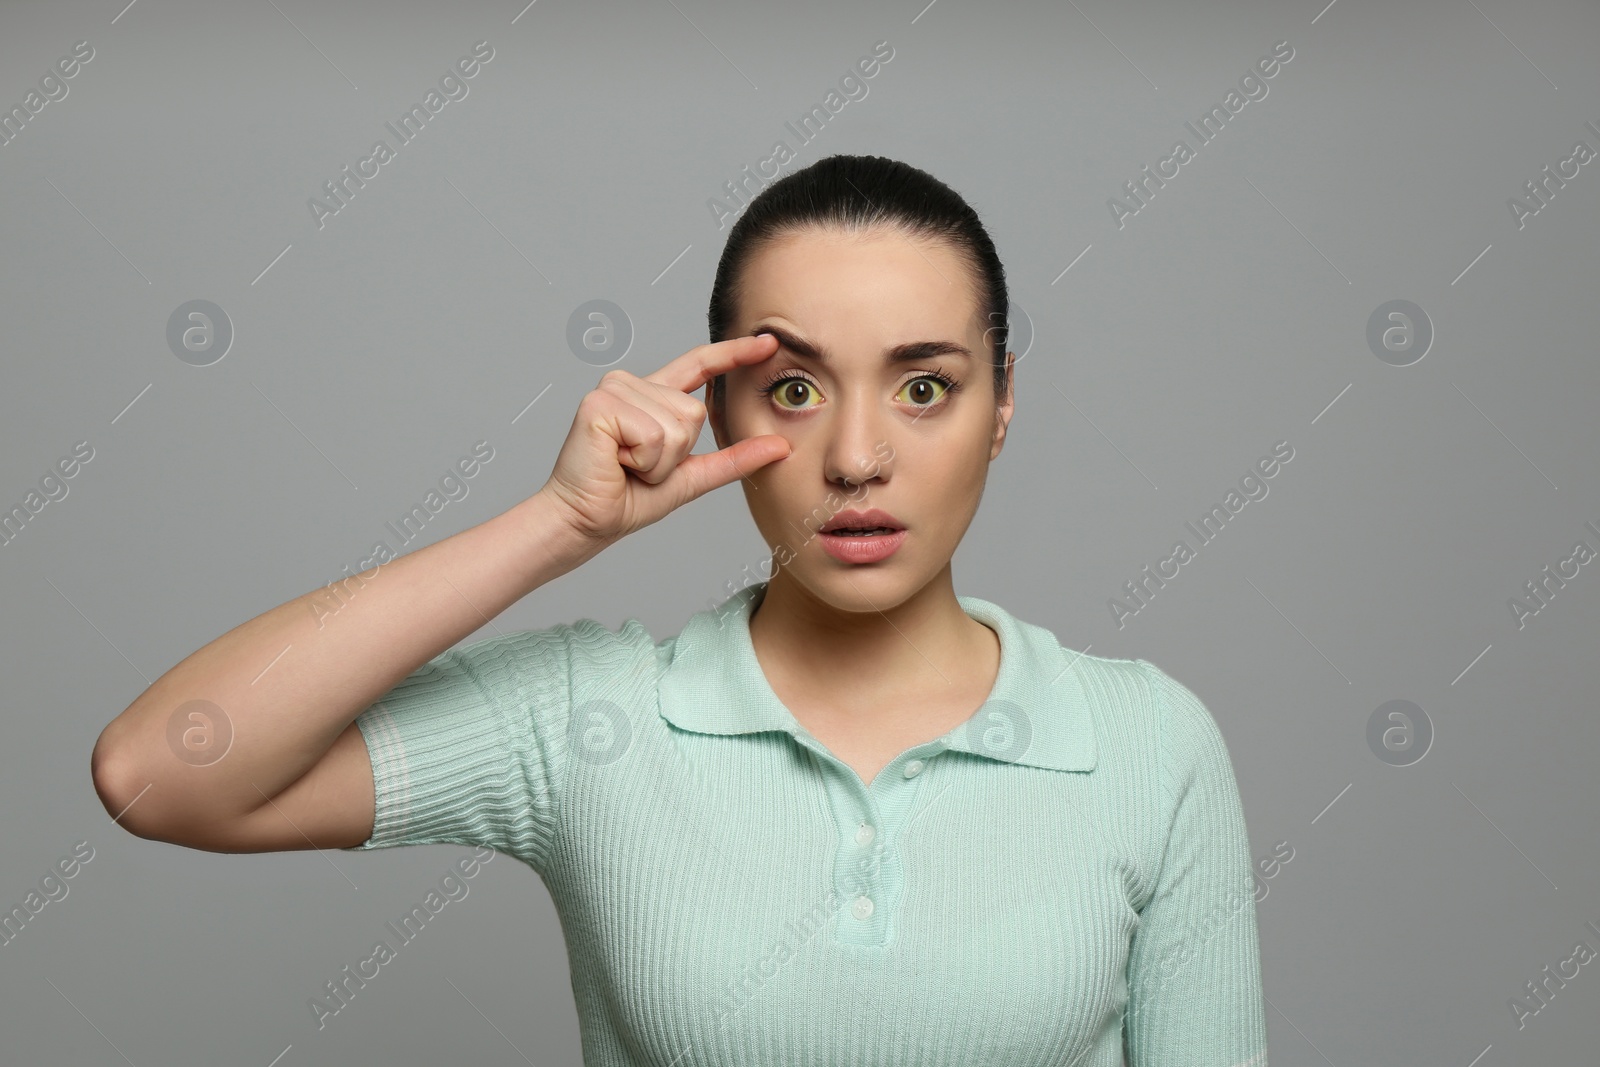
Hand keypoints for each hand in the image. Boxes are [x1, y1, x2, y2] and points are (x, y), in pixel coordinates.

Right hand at [537, 334, 790, 547]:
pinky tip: (616, 462)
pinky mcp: (600, 404)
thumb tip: (780, 446)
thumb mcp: (691, 477)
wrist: (586, 522)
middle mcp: (631, 385)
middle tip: (640, 467)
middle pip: (694, 412)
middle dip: (676, 453)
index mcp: (652, 397)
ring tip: (626, 466)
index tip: (768, 342)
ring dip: (658, 461)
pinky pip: (654, 434)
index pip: (699, 365)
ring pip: (677, 425)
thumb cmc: (628, 500)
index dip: (734, 354)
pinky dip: (643, 461)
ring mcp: (614, 390)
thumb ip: (733, 459)